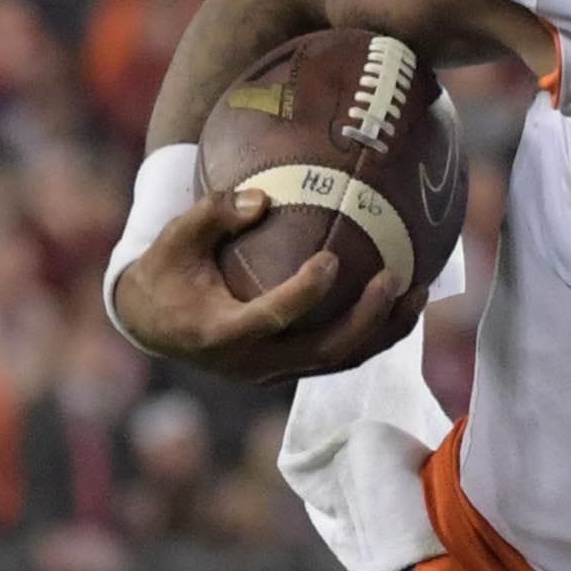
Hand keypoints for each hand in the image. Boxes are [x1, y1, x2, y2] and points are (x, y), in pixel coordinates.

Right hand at [111, 184, 408, 382]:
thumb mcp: (175, 236)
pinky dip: (373, 333)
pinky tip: (401, 302)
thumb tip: (265, 198)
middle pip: (324, 352)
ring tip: (419, 293)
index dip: (305, 294)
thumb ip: (214, 213)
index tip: (330, 259)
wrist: (151, 323)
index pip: (272, 318)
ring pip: (340, 361)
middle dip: (366, 320)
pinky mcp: (288, 369)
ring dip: (384, 332)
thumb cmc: (165, 271)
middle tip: (394, 278)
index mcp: (220, 334)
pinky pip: (339, 356)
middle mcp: (252, 364)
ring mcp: (274, 372)